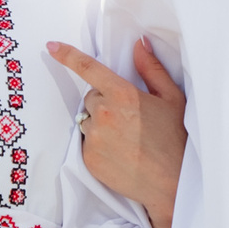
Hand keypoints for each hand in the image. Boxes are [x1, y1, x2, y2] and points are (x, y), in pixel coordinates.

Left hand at [46, 37, 186, 227]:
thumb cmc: (176, 138)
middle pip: (91, 98)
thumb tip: (139, 44)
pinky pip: (87, 143)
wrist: (172, 183)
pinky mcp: (88, 159)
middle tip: (129, 119)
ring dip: (100, 124)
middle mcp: (103, 114)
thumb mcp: (172, 98)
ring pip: (88, 121)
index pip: (88, 69)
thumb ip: (152, 69)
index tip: (52, 46)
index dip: (67, 55)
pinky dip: (99, 145)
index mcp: (122, 94)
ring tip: (126, 139)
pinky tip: (120, 153)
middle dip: (104, 103)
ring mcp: (93, 138)